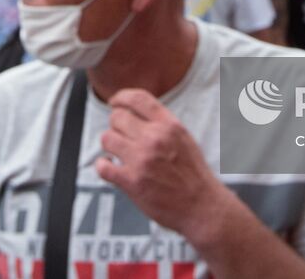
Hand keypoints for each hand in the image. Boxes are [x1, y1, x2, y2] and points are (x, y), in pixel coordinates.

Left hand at [96, 89, 228, 239]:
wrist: (201, 207)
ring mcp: (141, 160)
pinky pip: (103, 166)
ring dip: (110, 145)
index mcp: (169, 125)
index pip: (138, 99)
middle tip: (121, 136)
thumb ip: (162, 125)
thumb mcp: (184, 139)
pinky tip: (110, 167)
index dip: (121, 97)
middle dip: (116, 125)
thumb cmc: (194, 175)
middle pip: (117, 117)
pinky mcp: (131, 181)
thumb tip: (137, 115)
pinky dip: (103, 166)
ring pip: (107, 138)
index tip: (114, 102)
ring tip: (118, 152)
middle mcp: (154, 138)